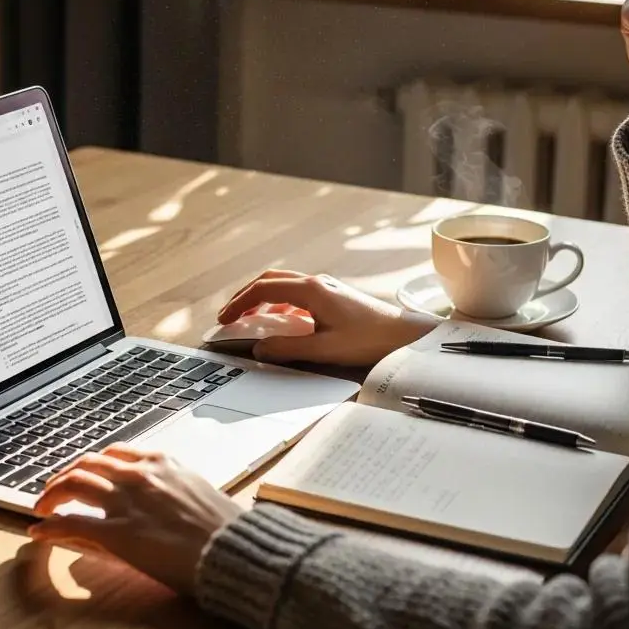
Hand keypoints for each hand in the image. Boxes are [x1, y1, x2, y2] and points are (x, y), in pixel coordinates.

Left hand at [29, 445, 241, 594]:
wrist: (231, 550)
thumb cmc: (223, 527)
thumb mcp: (195, 493)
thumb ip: (170, 487)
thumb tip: (153, 496)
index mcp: (162, 462)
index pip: (114, 453)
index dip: (93, 464)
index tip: (84, 473)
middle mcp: (140, 474)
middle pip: (88, 463)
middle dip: (65, 475)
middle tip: (53, 490)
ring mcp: (127, 502)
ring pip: (75, 482)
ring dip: (52, 493)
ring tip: (42, 506)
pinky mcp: (118, 533)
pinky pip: (72, 522)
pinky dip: (51, 524)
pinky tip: (39, 531)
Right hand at [217, 269, 431, 365]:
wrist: (405, 335)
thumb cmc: (370, 340)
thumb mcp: (325, 349)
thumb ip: (288, 349)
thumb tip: (259, 348)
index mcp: (311, 290)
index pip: (263, 288)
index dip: (239, 303)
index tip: (223, 319)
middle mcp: (316, 282)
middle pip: (270, 279)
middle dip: (246, 295)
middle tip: (229, 315)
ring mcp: (326, 287)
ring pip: (284, 284)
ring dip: (262, 298)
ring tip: (249, 317)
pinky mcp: (333, 295)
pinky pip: (297, 293)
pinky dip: (279, 303)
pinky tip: (280, 321)